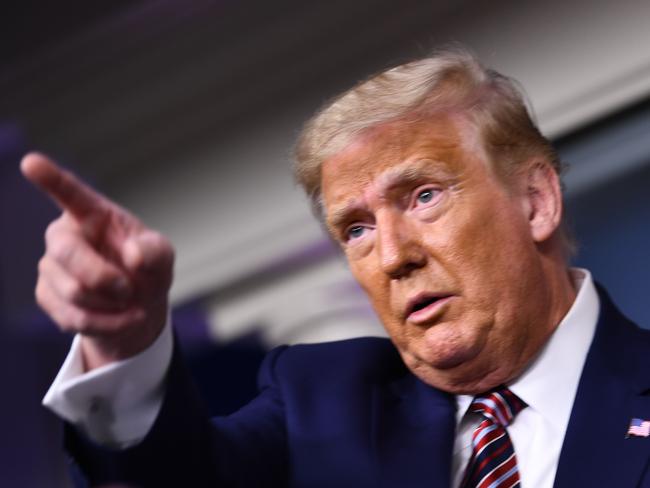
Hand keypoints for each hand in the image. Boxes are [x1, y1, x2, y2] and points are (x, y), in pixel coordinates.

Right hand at [21, 153, 173, 369]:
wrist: (137, 307)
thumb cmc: (147, 270)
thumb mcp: (162, 257)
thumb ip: (155, 251)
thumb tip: (132, 257)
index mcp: (93, 214)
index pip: (70, 192)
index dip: (50, 178)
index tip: (31, 162)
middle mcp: (65, 235)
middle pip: (66, 252)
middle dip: (103, 277)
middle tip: (130, 289)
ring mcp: (50, 266)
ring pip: (72, 291)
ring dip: (111, 304)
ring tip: (130, 303)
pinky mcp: (47, 296)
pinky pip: (73, 316)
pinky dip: (107, 323)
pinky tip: (123, 318)